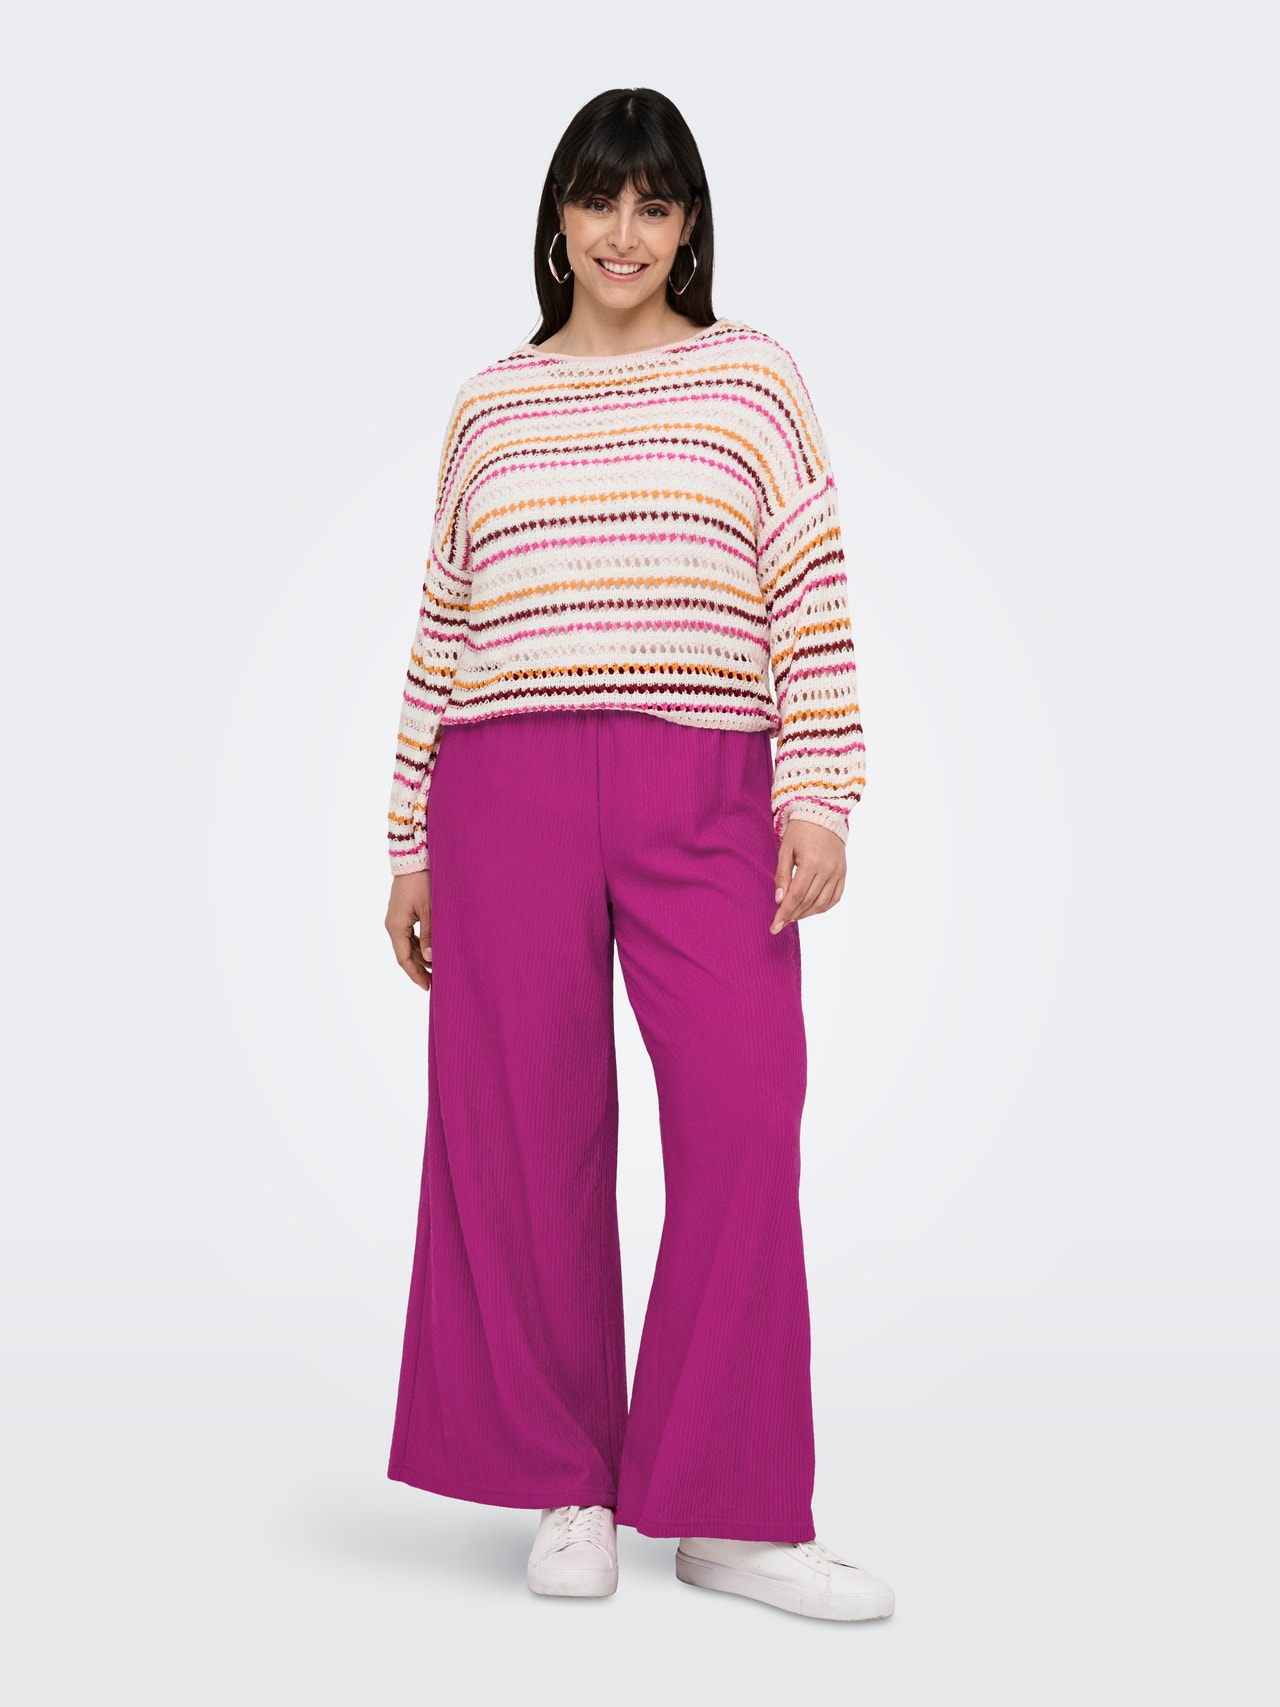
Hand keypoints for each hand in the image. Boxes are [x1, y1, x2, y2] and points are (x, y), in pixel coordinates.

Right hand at [386, 870, 432, 989]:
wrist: (412, 859)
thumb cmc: (422, 882)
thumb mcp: (429, 911)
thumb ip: (430, 936)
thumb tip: (430, 959)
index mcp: (396, 927)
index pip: (404, 959)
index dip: (415, 975)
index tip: (427, 987)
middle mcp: (392, 925)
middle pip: (405, 954)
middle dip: (419, 969)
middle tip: (435, 982)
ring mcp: (395, 919)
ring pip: (407, 946)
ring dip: (420, 958)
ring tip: (436, 969)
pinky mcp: (401, 914)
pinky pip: (408, 936)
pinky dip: (419, 946)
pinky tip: (430, 951)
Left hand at [770, 821, 845, 932]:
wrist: (823, 816)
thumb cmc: (800, 832)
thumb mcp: (785, 850)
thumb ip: (782, 876)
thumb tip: (779, 901)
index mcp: (811, 862)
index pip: (796, 895)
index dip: (784, 913)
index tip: (775, 927)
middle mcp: (828, 869)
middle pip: (808, 901)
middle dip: (793, 915)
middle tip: (780, 923)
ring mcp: (838, 872)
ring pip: (822, 903)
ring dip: (806, 914)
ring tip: (793, 916)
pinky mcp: (843, 874)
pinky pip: (835, 898)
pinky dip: (822, 907)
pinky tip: (810, 910)